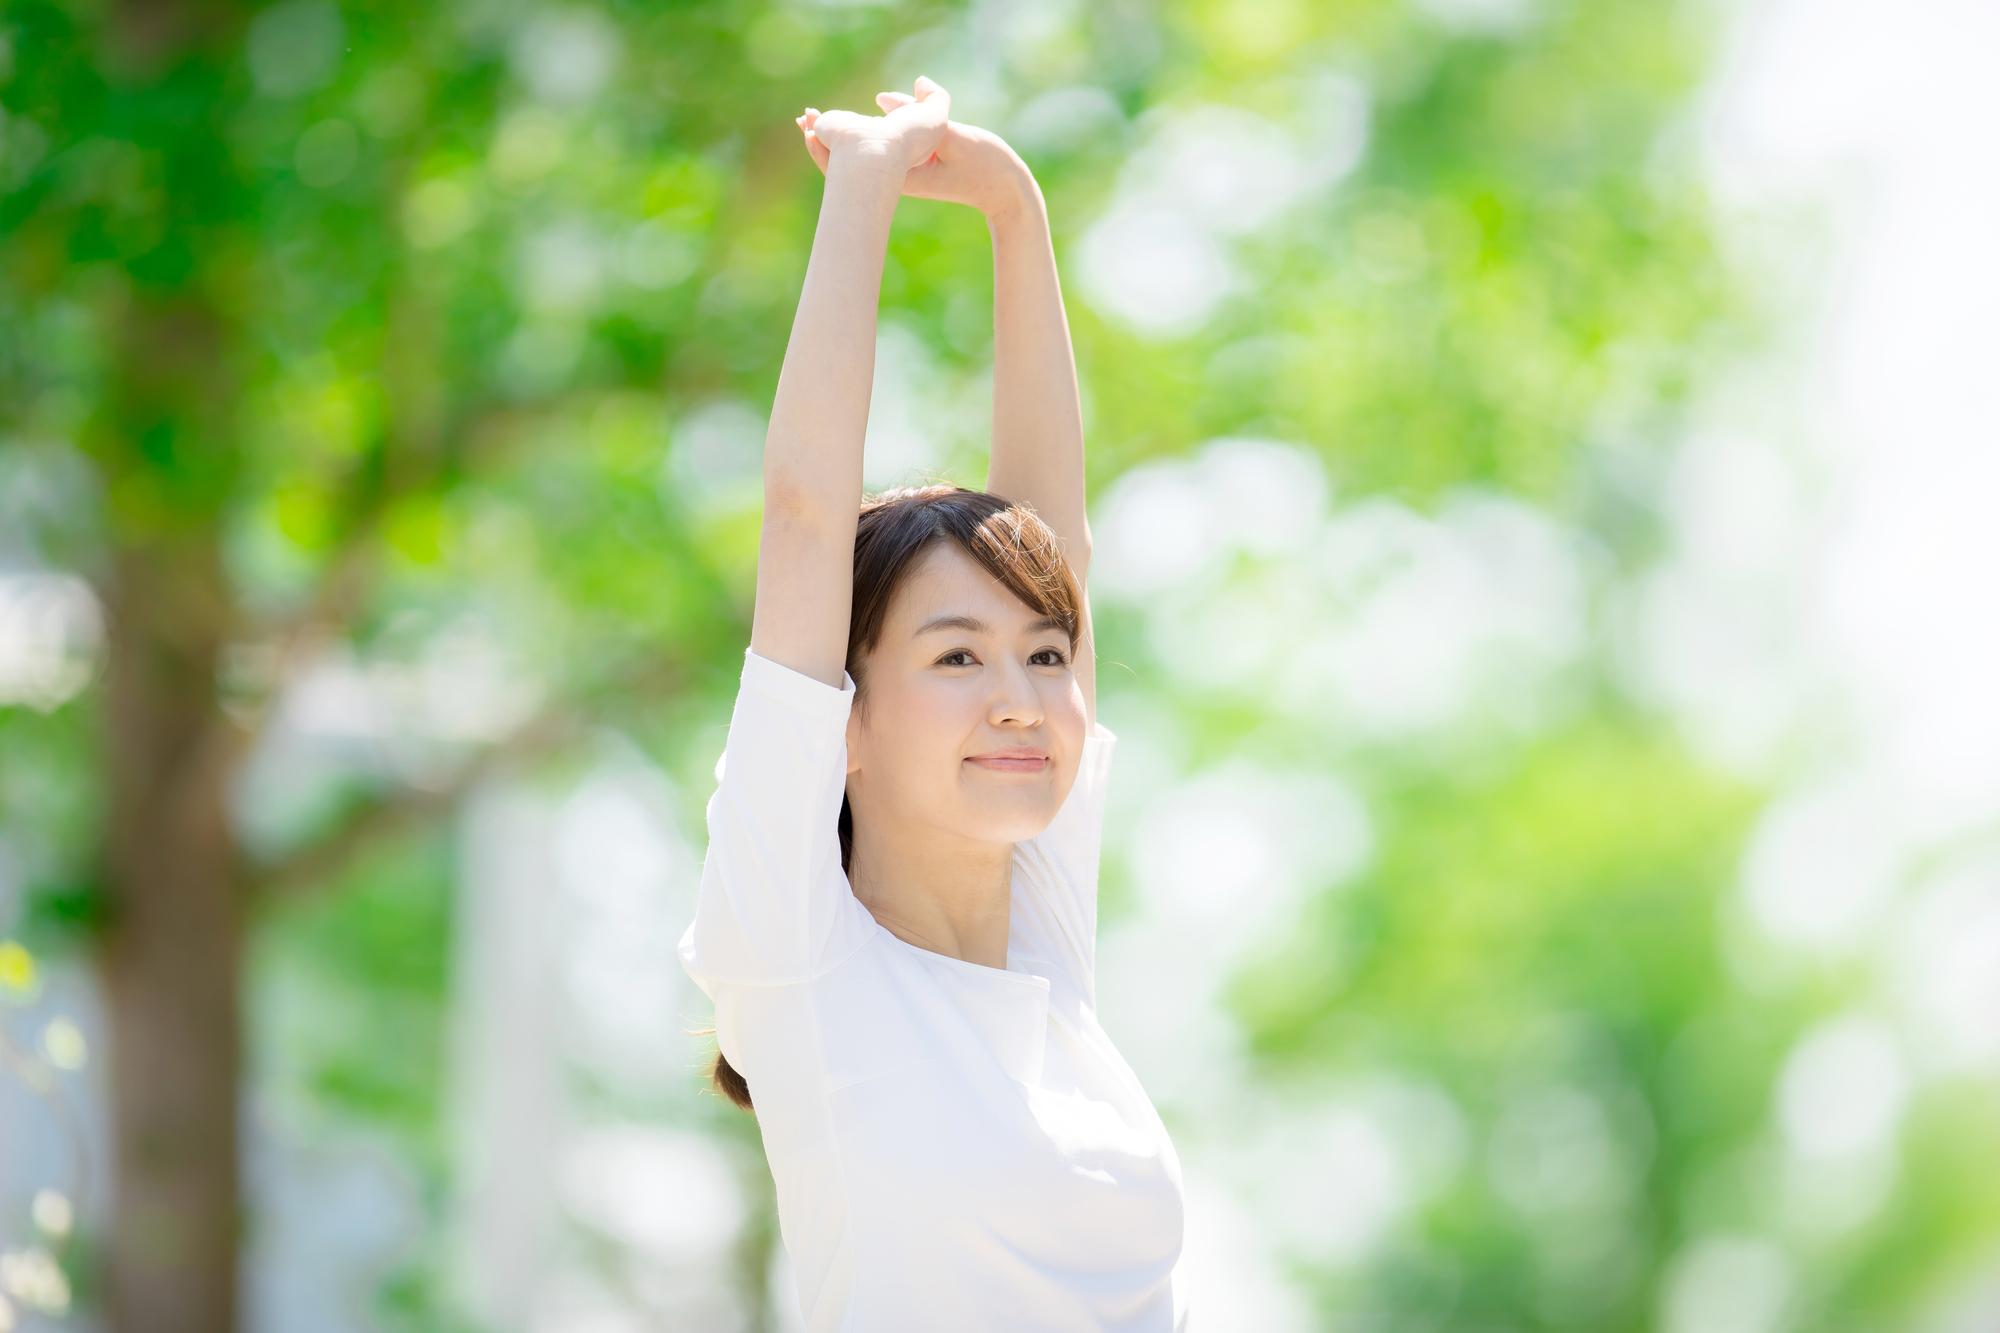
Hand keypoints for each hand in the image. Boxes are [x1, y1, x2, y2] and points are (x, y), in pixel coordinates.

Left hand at [799, 83, 1035, 219]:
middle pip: (857, 156)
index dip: (832, 142)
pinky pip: (889, 146)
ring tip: (818, 120)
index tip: (810, 125)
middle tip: (804, 119)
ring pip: (871, 150)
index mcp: (904, 173)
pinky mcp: (918, 163)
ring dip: (849, 133)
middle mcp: (902, 173)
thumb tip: (906, 88)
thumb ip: (926, 112)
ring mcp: (910, 169)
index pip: (858, 159)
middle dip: (831, 136)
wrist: (1004, 190)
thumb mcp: (955, 138)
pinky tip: (868, 115)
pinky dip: (875, 130)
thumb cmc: (984, 168)